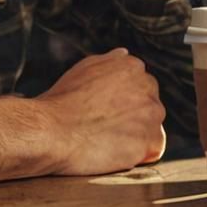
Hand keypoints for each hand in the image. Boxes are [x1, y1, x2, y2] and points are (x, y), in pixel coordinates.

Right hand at [38, 48, 166, 175]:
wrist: (52, 131)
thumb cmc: (62, 102)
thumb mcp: (84, 69)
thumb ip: (110, 61)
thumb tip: (124, 54)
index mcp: (132, 66)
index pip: (141, 85)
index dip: (122, 102)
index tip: (106, 111)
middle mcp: (147, 86)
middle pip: (149, 105)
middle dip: (133, 117)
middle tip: (105, 127)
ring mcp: (151, 114)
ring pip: (153, 127)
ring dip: (136, 135)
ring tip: (107, 140)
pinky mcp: (150, 140)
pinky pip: (153, 149)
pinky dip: (139, 153)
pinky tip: (116, 152)